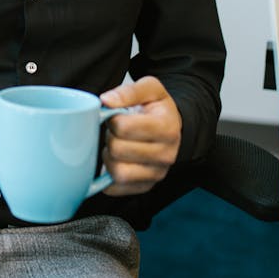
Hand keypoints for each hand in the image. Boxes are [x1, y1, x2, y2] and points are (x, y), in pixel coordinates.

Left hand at [99, 76, 181, 195]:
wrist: (172, 127)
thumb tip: (106, 101)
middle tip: (116, 131)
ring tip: (117, 145)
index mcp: (167, 127)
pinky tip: (116, 160)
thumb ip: (128, 91)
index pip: (123, 127)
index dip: (112, 119)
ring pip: (117, 172)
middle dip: (110, 137)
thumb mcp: (150, 89)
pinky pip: (117, 188)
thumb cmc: (158, 108)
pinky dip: (109, 176)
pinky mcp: (146, 186)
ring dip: (109, 157)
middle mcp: (166, 154)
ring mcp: (157, 173)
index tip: (117, 116)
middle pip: (117, 150)